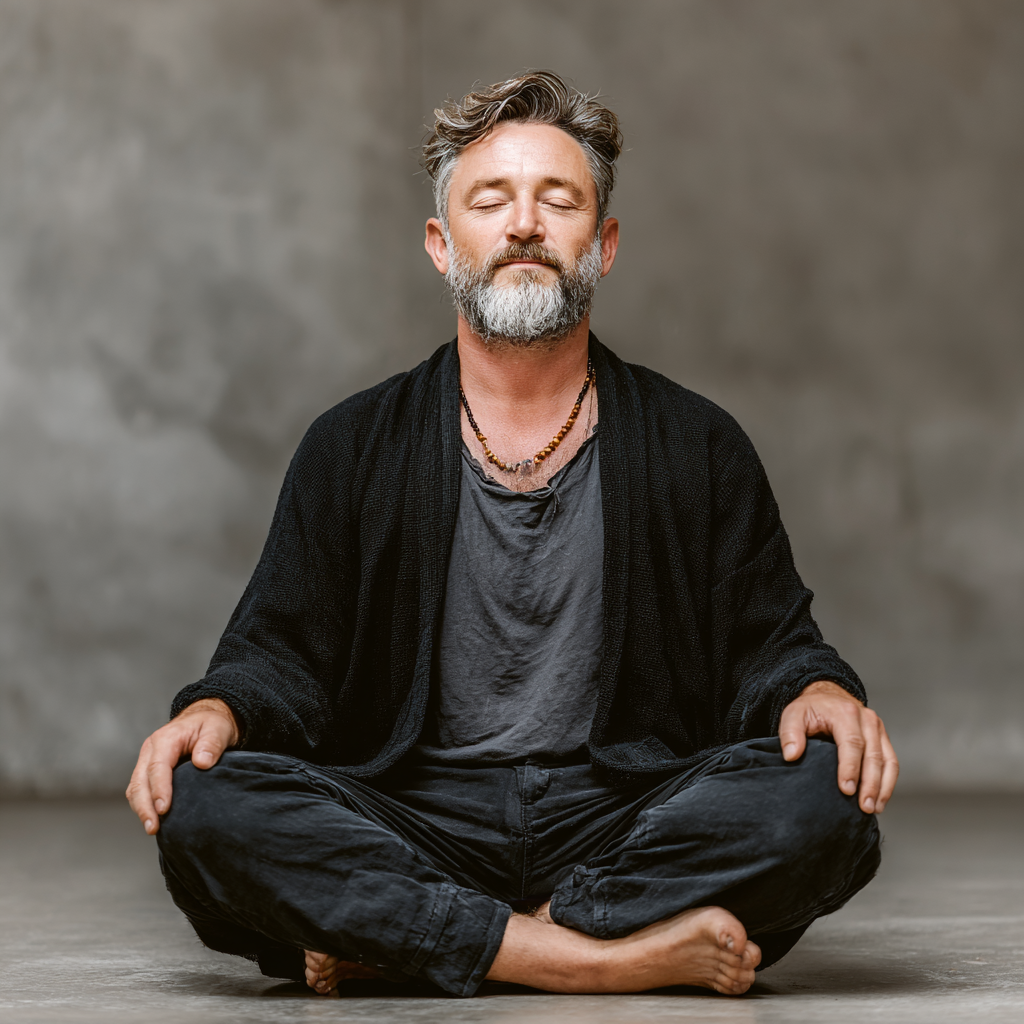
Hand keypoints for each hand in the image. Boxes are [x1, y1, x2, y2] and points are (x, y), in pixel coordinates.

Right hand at [125, 698, 239, 834]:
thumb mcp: (218, 728)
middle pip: (140, 781)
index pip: (158, 766)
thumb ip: (212, 743)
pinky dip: (143, 804)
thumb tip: (202, 762)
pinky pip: (140, 789)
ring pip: (136, 787)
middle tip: (154, 827)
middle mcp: (151, 749)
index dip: (159, 789)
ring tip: (152, 828)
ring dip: (141, 809)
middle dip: (144, 806)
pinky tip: (154, 819)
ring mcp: (148, 760)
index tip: (164, 809)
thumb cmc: (211, 724)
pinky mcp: (149, 770)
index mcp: (166, 738)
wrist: (205, 718)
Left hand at [778, 680, 897, 813]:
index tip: (846, 789)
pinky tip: (880, 799)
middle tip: (863, 806)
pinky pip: (891, 762)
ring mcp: (878, 729)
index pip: (852, 743)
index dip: (851, 768)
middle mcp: (867, 719)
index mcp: (845, 713)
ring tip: (874, 808)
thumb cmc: (810, 709)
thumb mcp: (793, 714)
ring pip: (888, 761)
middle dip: (870, 784)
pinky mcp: (883, 738)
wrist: (826, 696)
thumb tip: (791, 755)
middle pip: (873, 755)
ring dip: (883, 787)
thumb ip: (790, 733)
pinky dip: (888, 782)